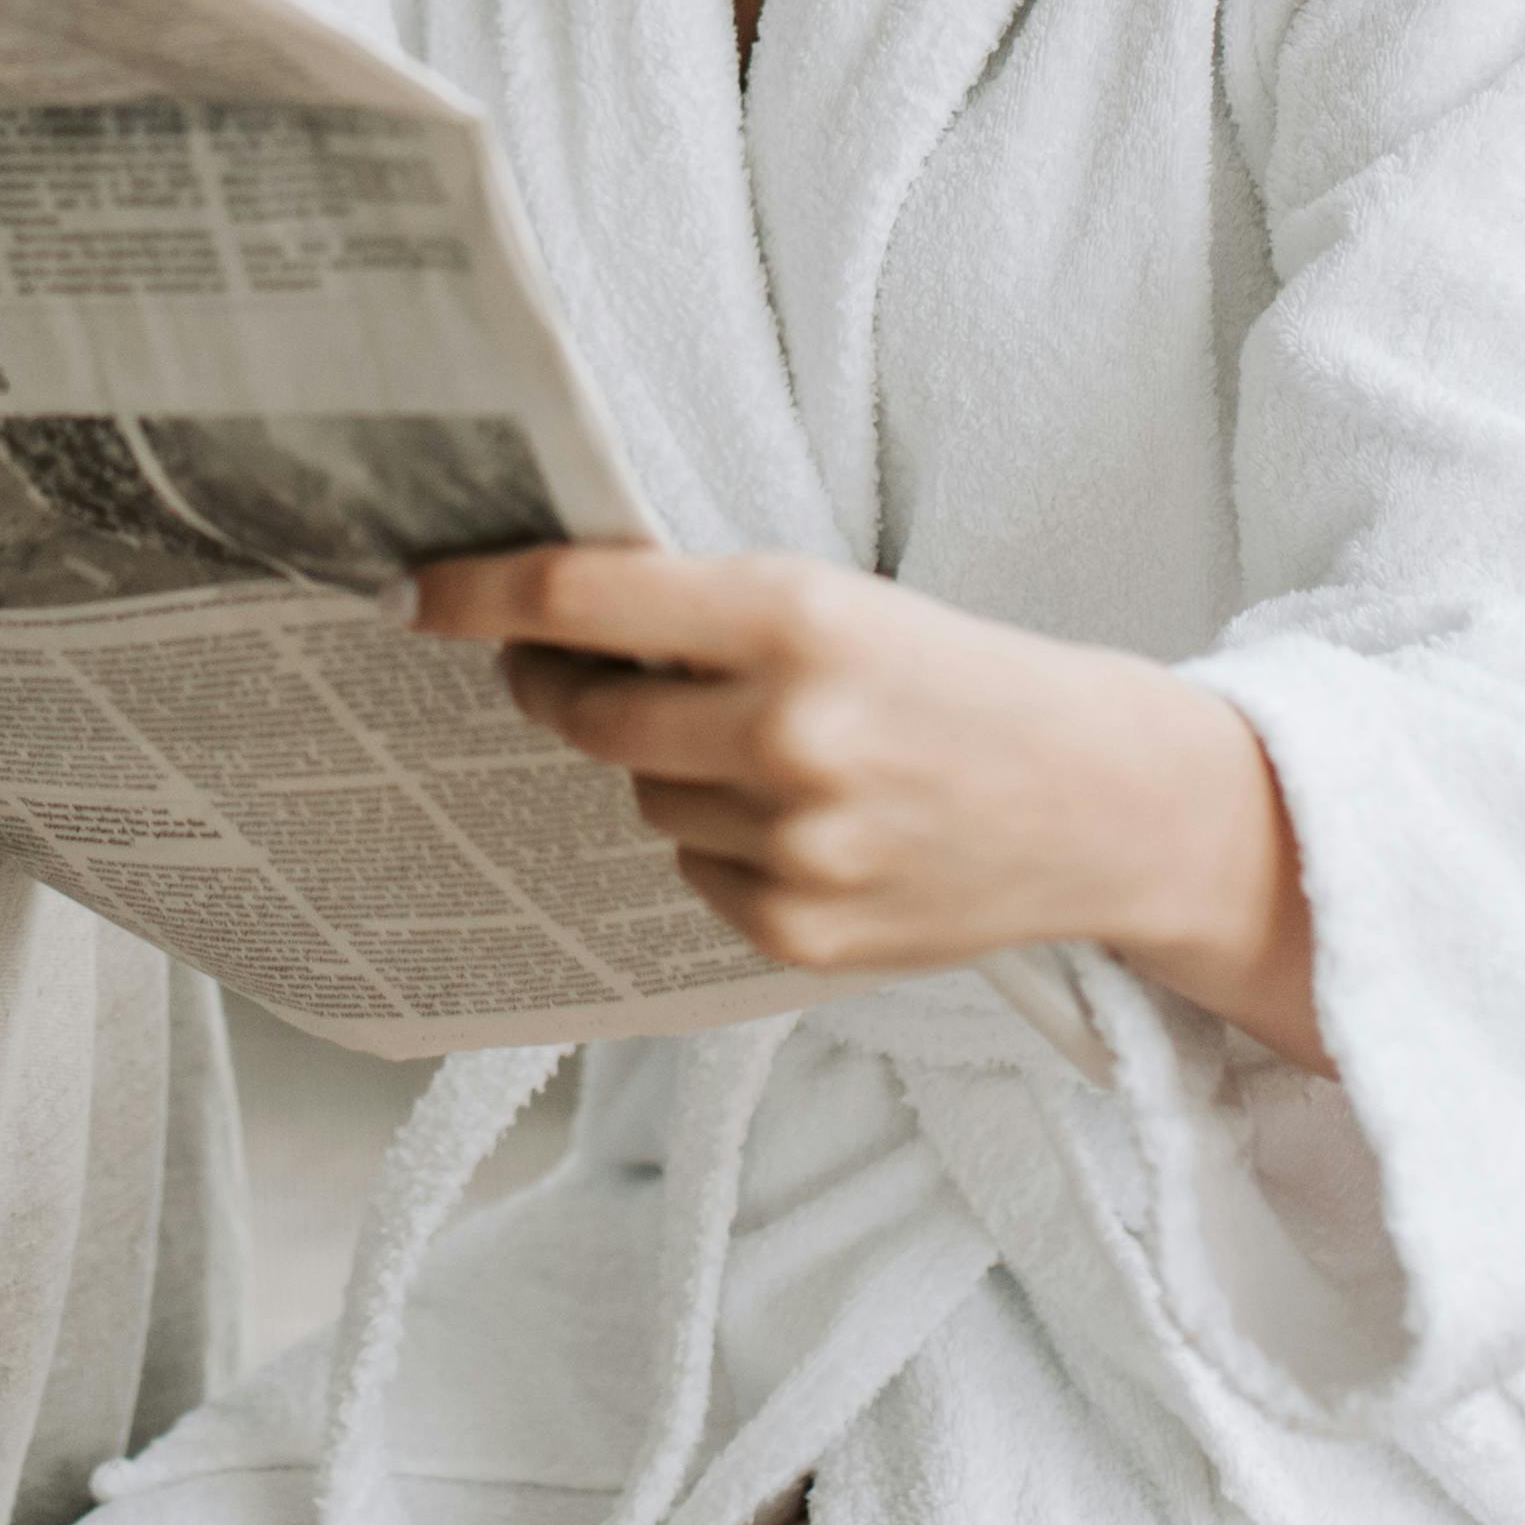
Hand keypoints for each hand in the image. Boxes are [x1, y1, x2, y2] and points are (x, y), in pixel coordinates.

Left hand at [415, 543, 1326, 1069]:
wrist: (1105, 803)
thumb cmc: (964, 682)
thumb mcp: (849, 606)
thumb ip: (711, 617)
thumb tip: (548, 623)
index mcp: (797, 617)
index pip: (584, 597)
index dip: (482, 593)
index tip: (418, 591)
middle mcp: (788, 731)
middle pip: (585, 711)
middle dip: (558, 687)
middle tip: (563, 671)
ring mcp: (794, 845)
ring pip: (641, 795)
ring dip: (670, 770)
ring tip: (775, 755)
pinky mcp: (800, 933)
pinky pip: (692, 874)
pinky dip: (722, 845)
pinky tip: (811, 827)